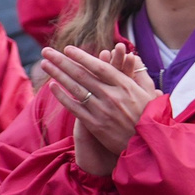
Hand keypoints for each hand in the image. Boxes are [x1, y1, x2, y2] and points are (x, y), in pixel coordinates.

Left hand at [44, 43, 156, 179]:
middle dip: (62, 61)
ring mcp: (102, 110)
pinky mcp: (95, 124)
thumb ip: (139, 74)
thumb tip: (134, 57)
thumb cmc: (150, 118)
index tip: (67, 48)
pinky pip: (74, 107)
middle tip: (46, 51)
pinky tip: (52, 86)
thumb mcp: (149, 93)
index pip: (99, 66)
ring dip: (58, 74)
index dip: (82, 56)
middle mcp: (111, 96)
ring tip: (44, 64)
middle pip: (82, 74)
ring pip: (75, 88)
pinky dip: (62, 96)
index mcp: (125, 85)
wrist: (147, 146)